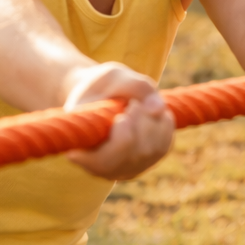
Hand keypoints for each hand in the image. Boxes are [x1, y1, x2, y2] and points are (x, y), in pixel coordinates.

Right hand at [63, 63, 173, 180]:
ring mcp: (125, 167)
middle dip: (141, 123)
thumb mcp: (114, 76)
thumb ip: (135, 87)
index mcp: (81, 149)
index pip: (104, 161)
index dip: (121, 139)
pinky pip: (164, 146)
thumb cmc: (102, 85)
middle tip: (133, 103)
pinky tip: (151, 112)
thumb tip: (159, 109)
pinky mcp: (145, 162)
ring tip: (139, 105)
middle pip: (134, 155)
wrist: (102, 94)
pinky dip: (163, 124)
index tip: (122, 116)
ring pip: (151, 151)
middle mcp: (102, 167)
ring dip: (153, 122)